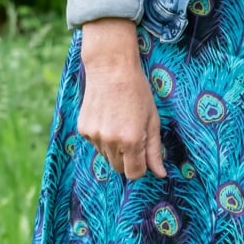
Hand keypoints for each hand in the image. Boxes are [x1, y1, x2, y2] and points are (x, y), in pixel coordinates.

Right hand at [75, 18, 166, 180]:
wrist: (111, 69)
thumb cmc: (138, 92)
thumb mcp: (153, 120)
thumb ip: (154, 150)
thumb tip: (161, 174)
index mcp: (131, 140)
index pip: (134, 173)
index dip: (141, 167)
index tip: (144, 156)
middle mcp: (110, 141)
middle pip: (119, 168)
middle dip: (128, 159)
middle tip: (134, 135)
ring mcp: (94, 136)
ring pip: (106, 156)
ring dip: (114, 148)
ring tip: (121, 121)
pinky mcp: (83, 129)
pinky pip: (95, 143)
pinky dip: (102, 137)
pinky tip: (108, 116)